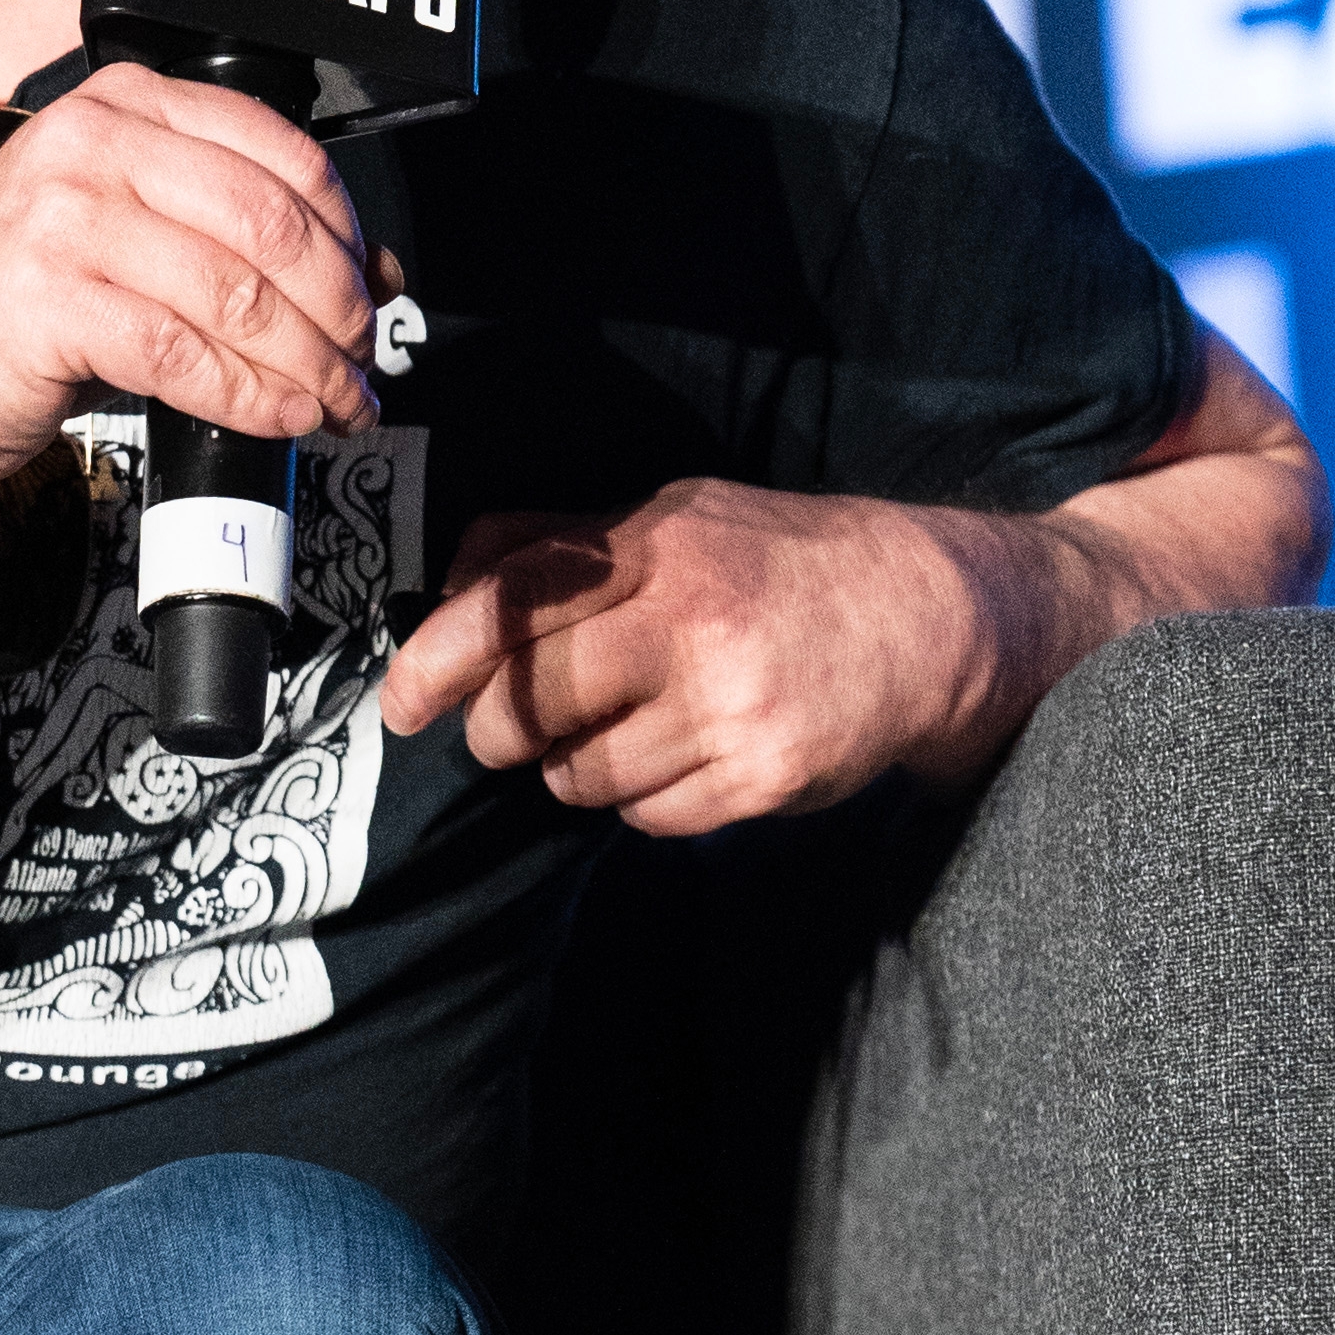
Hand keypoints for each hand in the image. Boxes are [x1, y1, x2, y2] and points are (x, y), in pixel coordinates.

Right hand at [0, 60, 380, 496]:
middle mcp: (93, 142)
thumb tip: (370, 274)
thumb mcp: (129, 235)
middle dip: (336, 305)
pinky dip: (249, 396)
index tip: (370, 290)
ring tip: (334, 402)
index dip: (346, 230)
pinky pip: (184, 353)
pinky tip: (279, 416)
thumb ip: (234, 235)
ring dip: (306, 363)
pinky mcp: (50, 300)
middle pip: (269, 223)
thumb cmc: (23, 305)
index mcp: (125, 103)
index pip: (279, 149)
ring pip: (235, 293)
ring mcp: (64, 217)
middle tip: (361, 358)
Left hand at [376, 483, 998, 832]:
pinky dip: (642, 800)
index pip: (513, 600)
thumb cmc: (780, 564)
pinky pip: (644, 817)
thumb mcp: (679, 517)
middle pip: (528, 705)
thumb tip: (452, 580)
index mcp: (658, 547)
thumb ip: (565, 542)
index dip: (438, 657)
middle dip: (500, 730)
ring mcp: (728, 707)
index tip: (402, 703)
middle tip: (518, 726)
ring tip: (628, 730)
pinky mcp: (761, 778)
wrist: (932, 618)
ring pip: (578, 776)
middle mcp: (690, 623)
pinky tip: (682, 758)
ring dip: (577, 767)